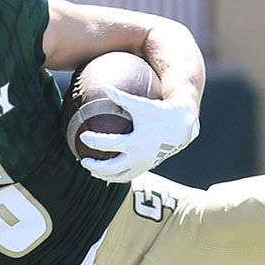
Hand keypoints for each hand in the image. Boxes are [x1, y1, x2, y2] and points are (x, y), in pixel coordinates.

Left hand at [79, 86, 199, 182]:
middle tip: (83, 161)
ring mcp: (144, 165)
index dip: (93, 141)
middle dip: (95, 166)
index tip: (83, 136)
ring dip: (105, 175)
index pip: (108, 144)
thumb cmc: (158, 111)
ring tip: (93, 171)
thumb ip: (120, 97)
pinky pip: (129, 175)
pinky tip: (108, 171)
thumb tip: (103, 87)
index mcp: (135, 142)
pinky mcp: (148, 167)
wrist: (181, 126)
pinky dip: (117, 175)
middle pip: (111, 168)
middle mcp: (139, 157)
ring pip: (120, 176)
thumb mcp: (139, 103)